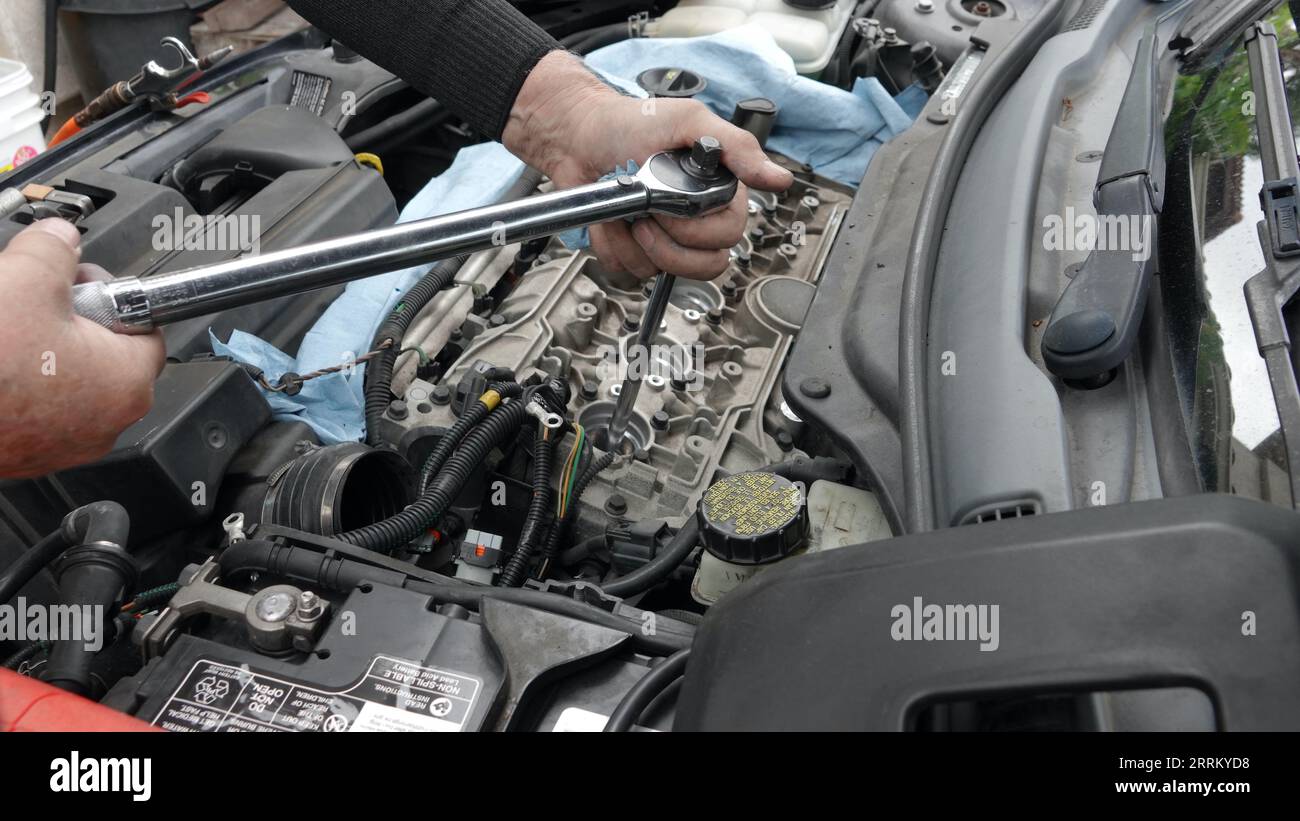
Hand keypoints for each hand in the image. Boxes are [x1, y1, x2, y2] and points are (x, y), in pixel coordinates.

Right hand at [0, 220, 164, 477]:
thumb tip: (60, 238)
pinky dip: (19, 380)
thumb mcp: (25, 279)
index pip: (144, 326)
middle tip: (35, 300)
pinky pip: (35, 404)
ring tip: (9, 329)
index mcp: (127, 382)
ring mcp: (66, 442)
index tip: (78, 281)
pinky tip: (1, 361)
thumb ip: (55, 250)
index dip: (108, 293)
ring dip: (40, 348)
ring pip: (65, 378)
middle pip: (103, 351)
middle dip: (69, 318)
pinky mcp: (28, 451)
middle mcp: (106, 422)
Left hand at [503, 50, 792, 278]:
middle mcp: (694, 222)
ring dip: (633, 241)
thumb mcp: (690, 122)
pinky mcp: (631, 253)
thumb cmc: (631, 124)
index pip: (728, 237)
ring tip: (624, 210)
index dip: (697, 229)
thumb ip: (738, 149)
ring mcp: (662, 241)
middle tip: (645, 212)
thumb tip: (779, 179)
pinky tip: (609, 220)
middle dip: (666, 242)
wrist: (579, 137)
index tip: (671, 203)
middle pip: (703, 266)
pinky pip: (628, 273)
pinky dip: (611, 247)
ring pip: (662, 273)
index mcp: (716, 195)